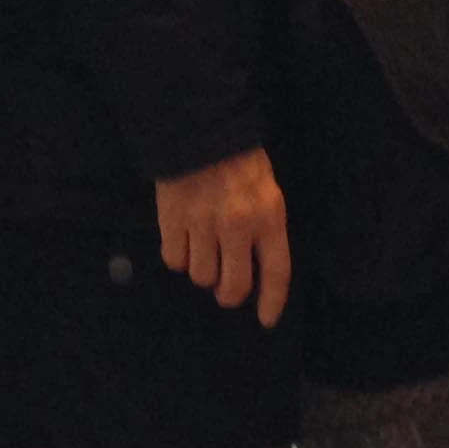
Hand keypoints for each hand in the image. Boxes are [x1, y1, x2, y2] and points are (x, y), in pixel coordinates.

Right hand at [153, 149, 290, 326]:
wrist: (201, 127)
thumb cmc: (241, 160)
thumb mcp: (267, 190)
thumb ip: (264, 230)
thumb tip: (254, 272)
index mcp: (269, 216)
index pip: (276, 272)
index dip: (272, 302)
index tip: (266, 320)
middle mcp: (238, 226)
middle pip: (233, 287)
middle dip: (229, 292)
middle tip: (225, 283)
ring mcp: (202, 224)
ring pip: (201, 277)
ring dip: (202, 270)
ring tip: (204, 248)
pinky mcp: (171, 220)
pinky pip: (174, 260)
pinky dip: (178, 255)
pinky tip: (183, 238)